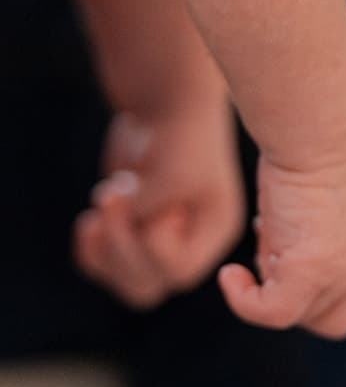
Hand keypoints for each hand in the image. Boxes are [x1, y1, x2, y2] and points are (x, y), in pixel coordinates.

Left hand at [73, 94, 244, 307]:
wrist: (167, 102)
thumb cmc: (181, 135)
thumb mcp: (172, 169)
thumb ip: (147, 208)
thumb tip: (115, 229)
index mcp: (215, 230)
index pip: (179, 269)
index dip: (154, 241)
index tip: (152, 195)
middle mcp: (189, 243)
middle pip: (148, 284)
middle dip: (121, 246)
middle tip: (113, 192)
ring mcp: (157, 242)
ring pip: (124, 281)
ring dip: (104, 248)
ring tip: (106, 196)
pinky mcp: (129, 233)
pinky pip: (102, 267)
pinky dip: (90, 250)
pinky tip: (89, 220)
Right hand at [218, 145, 345, 338]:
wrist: (315, 124)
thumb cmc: (309, 138)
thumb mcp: (318, 191)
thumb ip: (311, 226)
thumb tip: (273, 245)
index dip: (311, 289)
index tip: (283, 244)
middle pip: (329, 319)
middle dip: (292, 293)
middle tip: (270, 244)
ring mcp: (341, 270)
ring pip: (299, 316)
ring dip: (269, 286)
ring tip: (261, 236)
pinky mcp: (312, 271)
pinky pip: (274, 313)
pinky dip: (245, 301)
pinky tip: (229, 274)